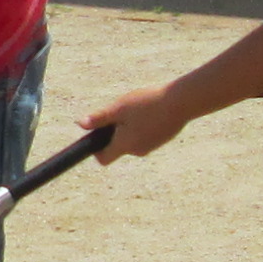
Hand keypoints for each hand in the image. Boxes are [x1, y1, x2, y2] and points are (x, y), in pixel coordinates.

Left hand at [80, 83, 201, 163]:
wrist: (181, 102)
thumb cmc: (147, 104)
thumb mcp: (119, 108)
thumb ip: (99, 118)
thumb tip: (81, 124)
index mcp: (124, 145)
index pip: (104, 159)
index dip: (96, 149)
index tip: (98, 132)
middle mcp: (137, 151)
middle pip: (118, 147)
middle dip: (115, 131)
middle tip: (121, 111)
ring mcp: (151, 146)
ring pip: (132, 140)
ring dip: (129, 127)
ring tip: (138, 108)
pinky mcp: (161, 140)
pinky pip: (145, 136)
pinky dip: (143, 126)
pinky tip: (149, 111)